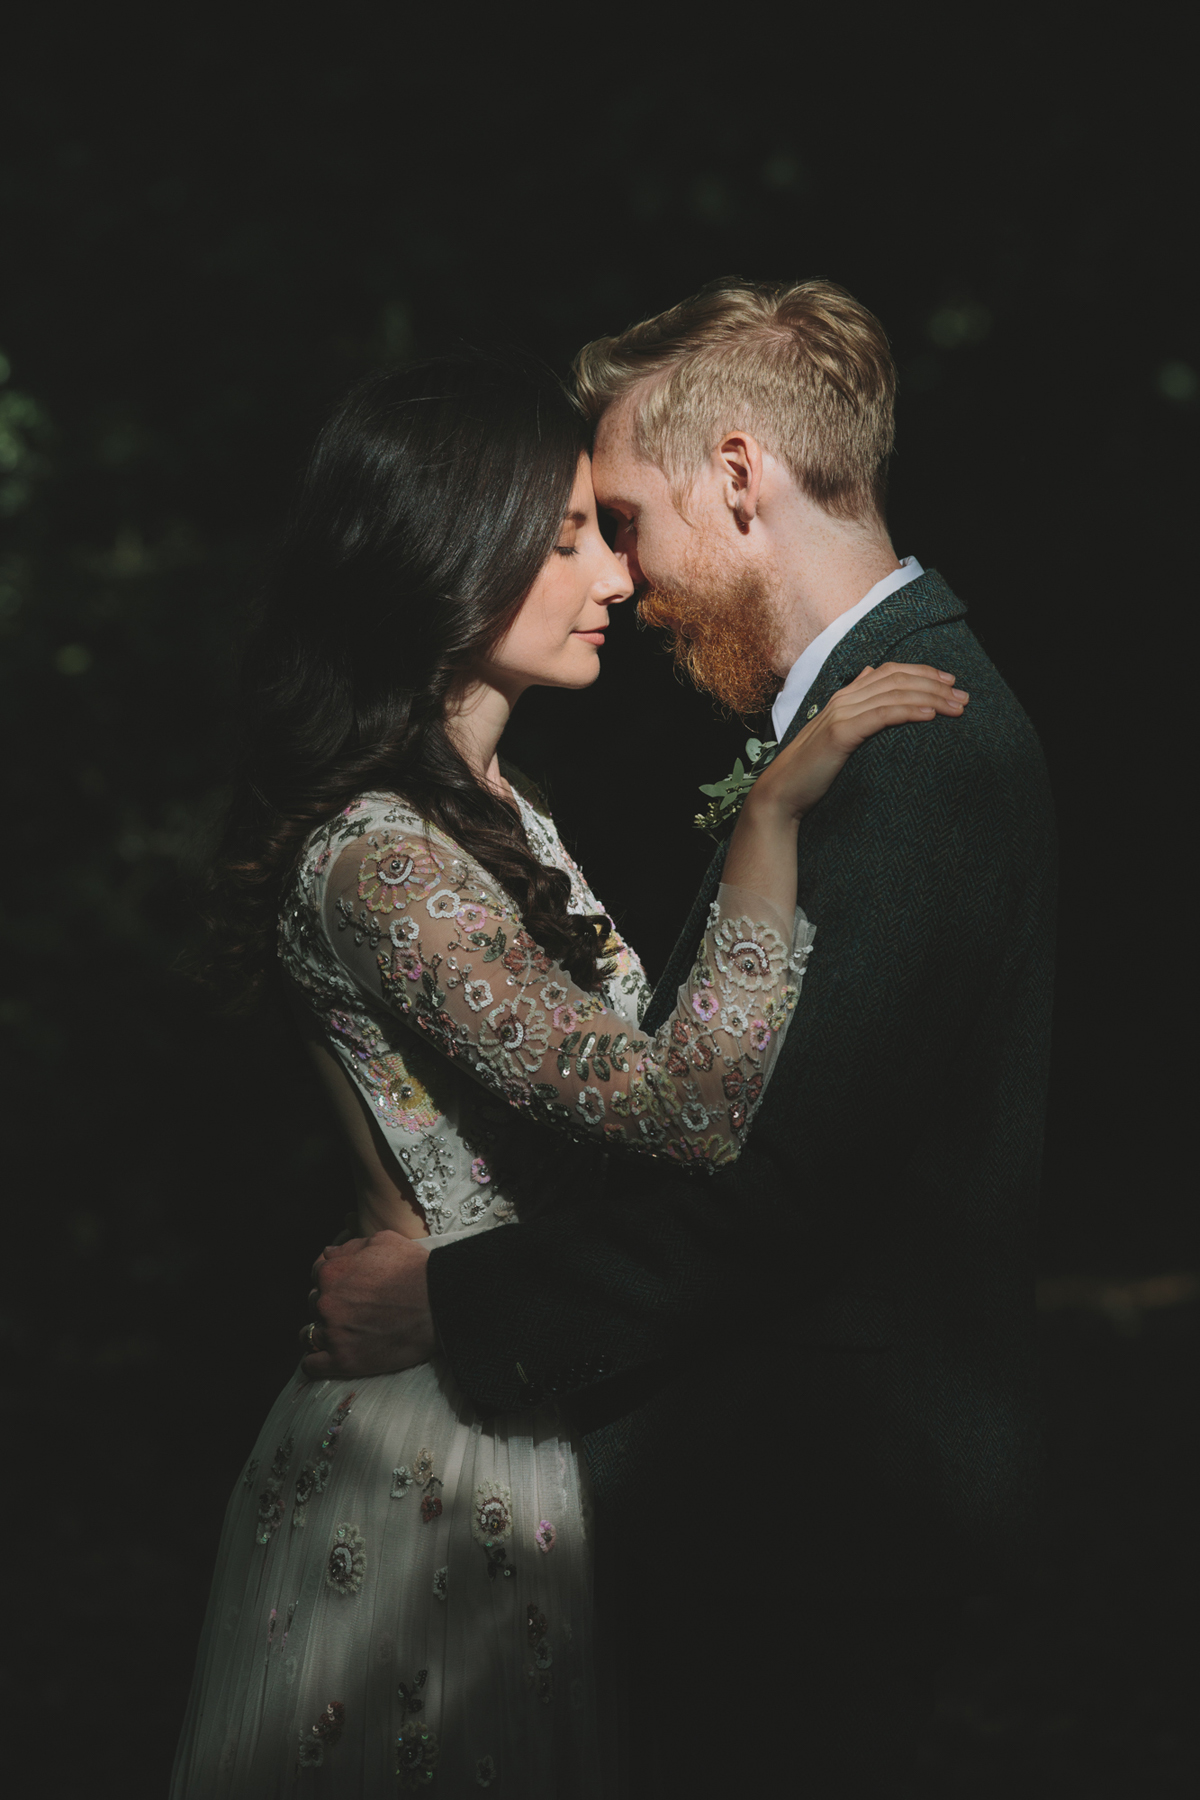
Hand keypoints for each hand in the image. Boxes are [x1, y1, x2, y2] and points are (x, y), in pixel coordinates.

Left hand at [299, 1230, 434, 1380]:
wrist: (439, 1303)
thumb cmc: (415, 1269)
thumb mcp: (383, 1241)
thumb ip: (349, 1246)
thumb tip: (328, 1253)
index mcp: (331, 1271)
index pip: (315, 1275)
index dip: (332, 1280)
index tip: (347, 1289)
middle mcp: (326, 1301)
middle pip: (312, 1304)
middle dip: (328, 1306)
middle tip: (352, 1311)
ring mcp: (333, 1332)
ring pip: (309, 1335)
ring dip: (322, 1333)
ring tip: (342, 1335)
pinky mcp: (343, 1360)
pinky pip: (312, 1365)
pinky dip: (317, 1362)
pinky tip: (330, 1357)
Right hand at [751, 663, 968, 820]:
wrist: (782, 792)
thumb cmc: (812, 769)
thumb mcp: (838, 734)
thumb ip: (855, 707)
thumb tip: (869, 677)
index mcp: (845, 696)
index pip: (890, 671)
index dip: (924, 672)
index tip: (951, 683)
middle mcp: (844, 698)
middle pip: (897, 678)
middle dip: (936, 684)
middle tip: (964, 697)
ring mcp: (841, 713)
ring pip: (894, 693)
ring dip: (931, 697)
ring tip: (957, 707)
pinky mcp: (841, 733)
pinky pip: (882, 715)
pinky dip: (909, 710)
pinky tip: (931, 714)